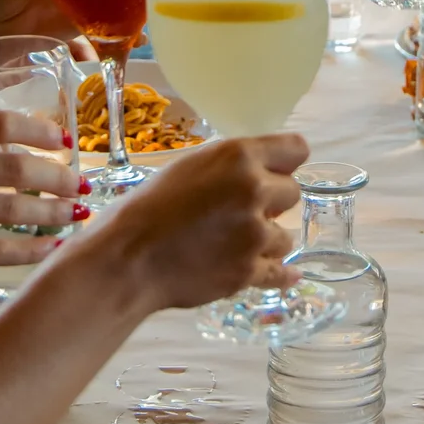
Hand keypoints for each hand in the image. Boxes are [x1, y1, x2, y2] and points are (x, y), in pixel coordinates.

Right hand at [0, 111, 81, 276]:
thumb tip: (6, 144)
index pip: (1, 123)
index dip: (41, 131)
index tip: (64, 140)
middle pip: (15, 168)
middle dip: (58, 177)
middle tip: (82, 183)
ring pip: (10, 209)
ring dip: (51, 214)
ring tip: (76, 215)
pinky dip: (27, 251)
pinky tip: (48, 251)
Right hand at [86, 134, 307, 309]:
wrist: (127, 259)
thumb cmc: (146, 206)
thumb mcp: (188, 166)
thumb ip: (228, 166)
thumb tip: (256, 170)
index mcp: (238, 157)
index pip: (296, 149)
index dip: (286, 162)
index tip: (277, 171)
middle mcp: (254, 191)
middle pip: (293, 193)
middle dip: (273, 202)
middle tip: (244, 210)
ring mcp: (254, 234)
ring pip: (286, 236)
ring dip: (267, 239)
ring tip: (236, 243)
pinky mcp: (248, 271)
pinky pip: (280, 272)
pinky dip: (281, 274)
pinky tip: (287, 273)